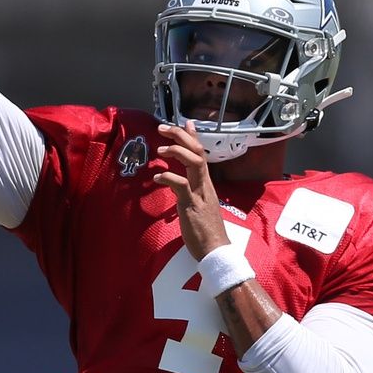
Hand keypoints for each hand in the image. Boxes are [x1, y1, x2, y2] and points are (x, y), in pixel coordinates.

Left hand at [154, 122, 230, 259]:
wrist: (216, 251)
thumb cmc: (206, 231)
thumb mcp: (198, 206)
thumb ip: (190, 191)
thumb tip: (179, 182)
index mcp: (206, 184)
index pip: (202, 154)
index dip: (193, 137)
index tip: (184, 122)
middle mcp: (205, 185)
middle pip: (198, 152)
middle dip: (181, 136)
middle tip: (163, 127)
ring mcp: (200, 194)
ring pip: (194, 163)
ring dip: (176, 152)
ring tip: (160, 150)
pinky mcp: (192, 206)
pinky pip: (181, 186)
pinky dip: (168, 178)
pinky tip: (157, 178)